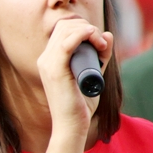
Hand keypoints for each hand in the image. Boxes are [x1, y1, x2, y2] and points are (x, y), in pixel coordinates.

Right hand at [37, 18, 112, 135]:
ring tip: (101, 45)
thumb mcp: (94, 74)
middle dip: (87, 27)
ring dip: (88, 31)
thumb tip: (107, 35)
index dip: (82, 27)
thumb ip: (100, 56)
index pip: (62, 29)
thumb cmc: (81, 105)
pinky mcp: (55, 70)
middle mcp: (45, 59)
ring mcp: (48, 63)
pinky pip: (66, 43)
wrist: (71, 126)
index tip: (99, 41)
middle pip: (64, 26)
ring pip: (66, 30)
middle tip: (102, 44)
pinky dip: (81, 34)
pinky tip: (92, 36)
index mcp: (50, 60)